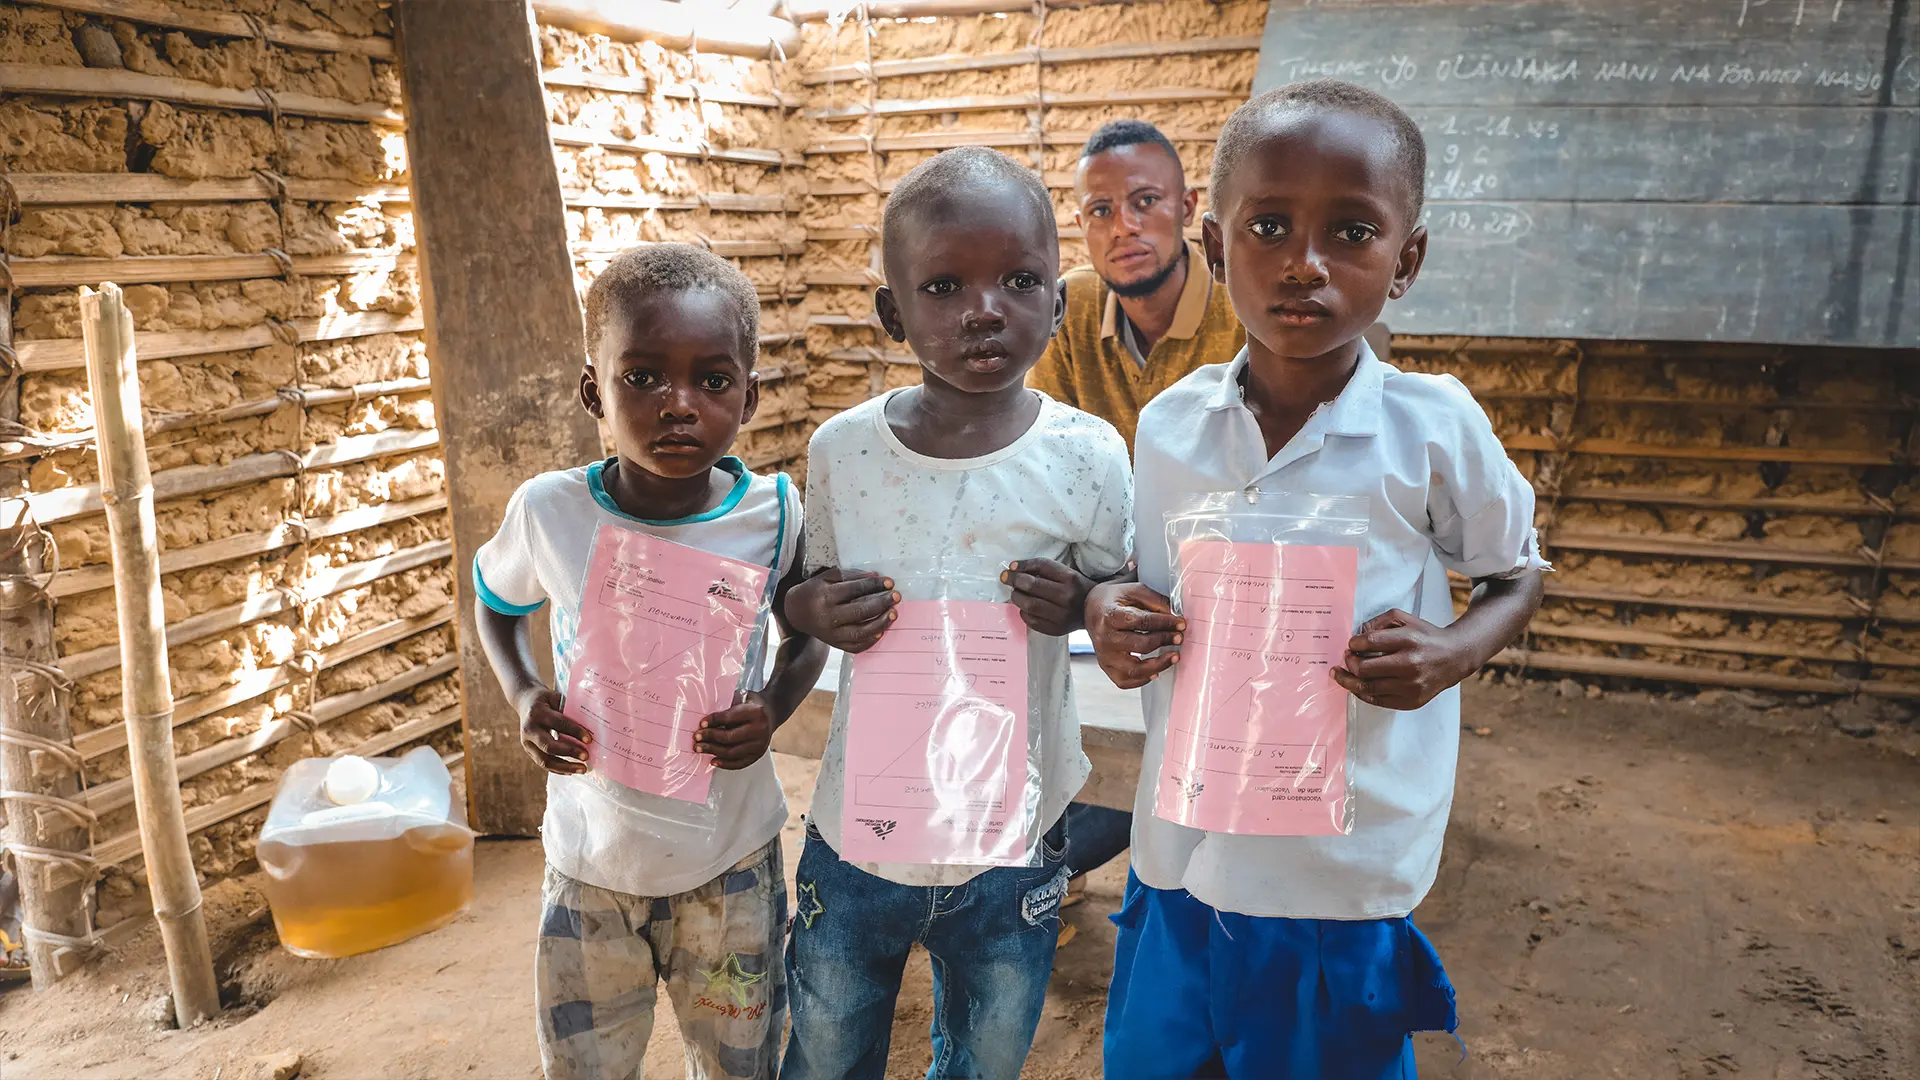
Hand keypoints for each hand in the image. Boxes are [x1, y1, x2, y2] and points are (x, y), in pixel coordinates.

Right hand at [518, 687, 590, 775]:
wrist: (525, 701)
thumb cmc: (546, 700)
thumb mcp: (556, 698)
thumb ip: (570, 710)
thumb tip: (592, 725)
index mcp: (538, 713)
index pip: (558, 723)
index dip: (575, 732)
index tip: (589, 740)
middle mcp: (530, 729)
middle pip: (549, 746)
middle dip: (570, 752)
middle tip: (586, 756)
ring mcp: (527, 742)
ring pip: (545, 761)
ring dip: (565, 767)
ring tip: (582, 768)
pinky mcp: (528, 750)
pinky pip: (543, 764)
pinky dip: (559, 769)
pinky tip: (571, 771)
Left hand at [696, 692, 774, 768]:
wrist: (771, 713)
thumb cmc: (751, 704)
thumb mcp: (742, 697)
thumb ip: (727, 706)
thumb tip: (705, 719)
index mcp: (756, 712)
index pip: (730, 718)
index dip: (713, 721)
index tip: (701, 723)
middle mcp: (760, 729)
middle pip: (729, 738)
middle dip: (710, 738)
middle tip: (696, 737)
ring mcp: (760, 744)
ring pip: (732, 752)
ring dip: (713, 751)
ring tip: (700, 748)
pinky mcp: (758, 755)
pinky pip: (739, 763)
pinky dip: (724, 764)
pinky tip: (713, 760)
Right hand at [784, 568, 897, 652]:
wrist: (796, 612)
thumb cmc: (814, 591)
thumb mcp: (827, 577)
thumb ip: (850, 576)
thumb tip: (875, 577)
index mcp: (826, 596)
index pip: (854, 590)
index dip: (873, 585)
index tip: (889, 582)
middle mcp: (828, 616)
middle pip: (860, 611)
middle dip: (881, 603)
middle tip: (895, 596)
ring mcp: (831, 633)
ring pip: (860, 632)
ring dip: (880, 624)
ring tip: (893, 614)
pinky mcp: (834, 644)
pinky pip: (855, 647)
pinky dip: (870, 641)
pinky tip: (881, 632)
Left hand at [1002, 559, 1092, 636]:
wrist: (1094, 610)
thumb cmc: (1076, 588)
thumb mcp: (1065, 573)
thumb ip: (1042, 568)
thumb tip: (1013, 567)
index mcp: (1070, 578)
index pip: (1041, 567)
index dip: (1022, 566)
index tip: (1011, 567)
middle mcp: (1066, 597)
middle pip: (1032, 586)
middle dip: (1015, 581)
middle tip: (1007, 579)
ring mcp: (1061, 616)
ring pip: (1029, 605)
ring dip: (1017, 597)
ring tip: (1017, 593)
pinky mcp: (1056, 629)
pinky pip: (1031, 620)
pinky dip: (1023, 612)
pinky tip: (1026, 607)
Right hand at [1085, 581, 1183, 689]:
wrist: (1090, 609)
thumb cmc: (1114, 600)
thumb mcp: (1133, 590)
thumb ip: (1155, 601)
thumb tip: (1174, 616)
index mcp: (1111, 615)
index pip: (1143, 622)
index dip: (1166, 623)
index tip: (1181, 624)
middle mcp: (1105, 638)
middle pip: (1141, 645)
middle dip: (1164, 641)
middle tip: (1179, 637)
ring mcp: (1104, 655)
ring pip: (1134, 670)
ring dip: (1159, 665)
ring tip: (1174, 656)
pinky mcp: (1106, 666)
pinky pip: (1125, 681)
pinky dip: (1142, 680)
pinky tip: (1155, 670)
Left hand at [1333, 608, 1474, 710]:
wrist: (1454, 658)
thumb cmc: (1425, 637)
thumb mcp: (1405, 619)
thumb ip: (1379, 621)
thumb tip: (1357, 635)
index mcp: (1409, 640)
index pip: (1370, 642)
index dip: (1354, 643)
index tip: (1352, 644)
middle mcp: (1410, 664)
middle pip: (1365, 668)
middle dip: (1349, 663)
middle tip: (1346, 658)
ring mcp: (1411, 686)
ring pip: (1368, 687)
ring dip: (1348, 680)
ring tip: (1339, 674)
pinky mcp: (1411, 701)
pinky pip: (1377, 700)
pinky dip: (1362, 693)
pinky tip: (1355, 685)